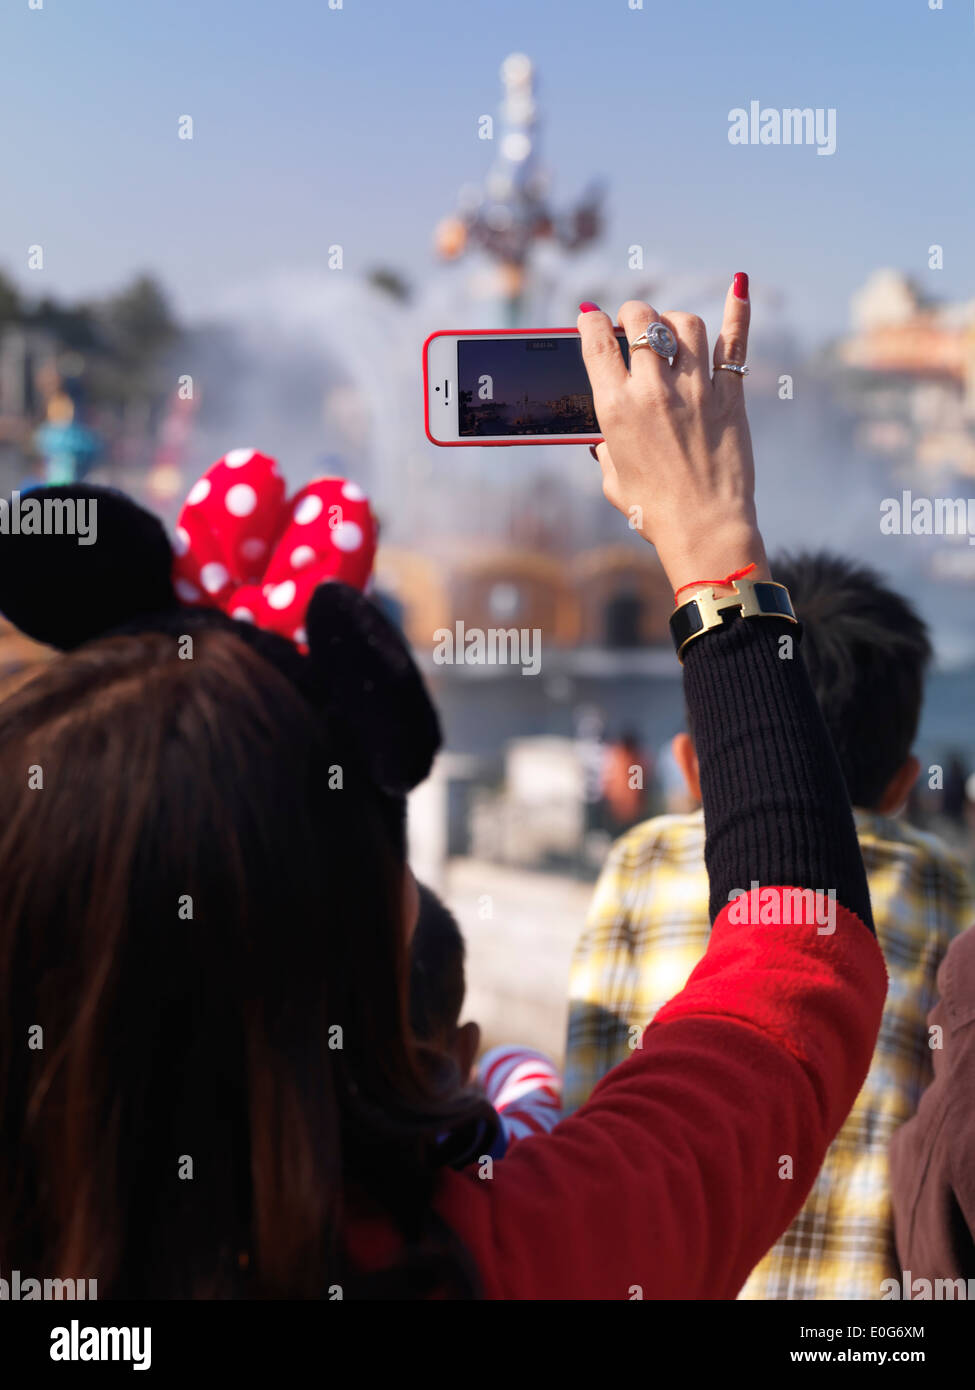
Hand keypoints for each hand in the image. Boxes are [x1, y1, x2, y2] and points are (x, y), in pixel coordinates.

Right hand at [577, 279, 768, 595]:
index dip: (590, 322)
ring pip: (684, 323)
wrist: (705, 529)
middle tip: (632, 324)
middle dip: (631, 314)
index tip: (590, 317)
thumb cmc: (654, 512)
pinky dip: (738, 310)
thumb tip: (606, 436)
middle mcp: (654, 390)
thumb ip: (607, 447)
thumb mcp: (613, 479)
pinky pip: (735, 342)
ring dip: (671, 319)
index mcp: (617, 410)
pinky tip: (740, 283)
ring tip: (669, 330)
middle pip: (641, 320)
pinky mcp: (731, 396)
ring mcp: (696, 389)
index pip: (598, 342)